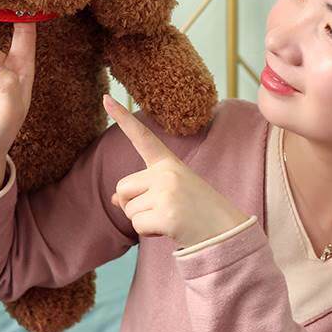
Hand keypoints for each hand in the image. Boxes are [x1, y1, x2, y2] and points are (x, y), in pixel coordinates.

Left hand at [104, 94, 250, 248]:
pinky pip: (137, 225)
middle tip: (161, 210)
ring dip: (143, 220)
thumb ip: (142, 191)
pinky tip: (169, 229)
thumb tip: (115, 199)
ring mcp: (167, 192)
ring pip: (128, 209)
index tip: (106, 98)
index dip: (123, 118)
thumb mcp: (170, 193)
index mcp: (168, 163)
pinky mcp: (167, 214)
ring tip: (170, 219)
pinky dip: (149, 232)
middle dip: (133, 204)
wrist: (226, 230)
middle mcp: (166, 172)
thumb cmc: (196, 210)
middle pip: (122, 188)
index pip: (143, 137)